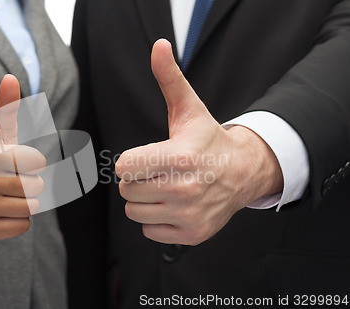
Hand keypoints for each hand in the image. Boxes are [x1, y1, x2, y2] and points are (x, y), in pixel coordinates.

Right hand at [0, 74, 45, 242]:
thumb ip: (6, 108)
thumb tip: (11, 78)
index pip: (37, 162)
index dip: (35, 162)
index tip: (22, 162)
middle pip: (35, 187)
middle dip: (31, 183)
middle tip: (15, 180)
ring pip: (30, 208)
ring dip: (26, 202)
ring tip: (9, 195)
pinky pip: (22, 227)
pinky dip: (18, 220)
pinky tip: (2, 210)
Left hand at [115, 39, 282, 245]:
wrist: (243, 172)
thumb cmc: (208, 140)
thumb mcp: (189, 108)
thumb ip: (169, 78)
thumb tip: (159, 45)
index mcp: (179, 157)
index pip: (122, 167)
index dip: (131, 160)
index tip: (148, 156)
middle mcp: (185, 189)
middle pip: (127, 191)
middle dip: (138, 179)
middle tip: (160, 171)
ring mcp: (189, 214)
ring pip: (134, 212)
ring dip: (145, 200)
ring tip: (167, 187)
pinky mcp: (192, 234)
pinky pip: (149, 230)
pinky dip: (157, 218)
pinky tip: (175, 204)